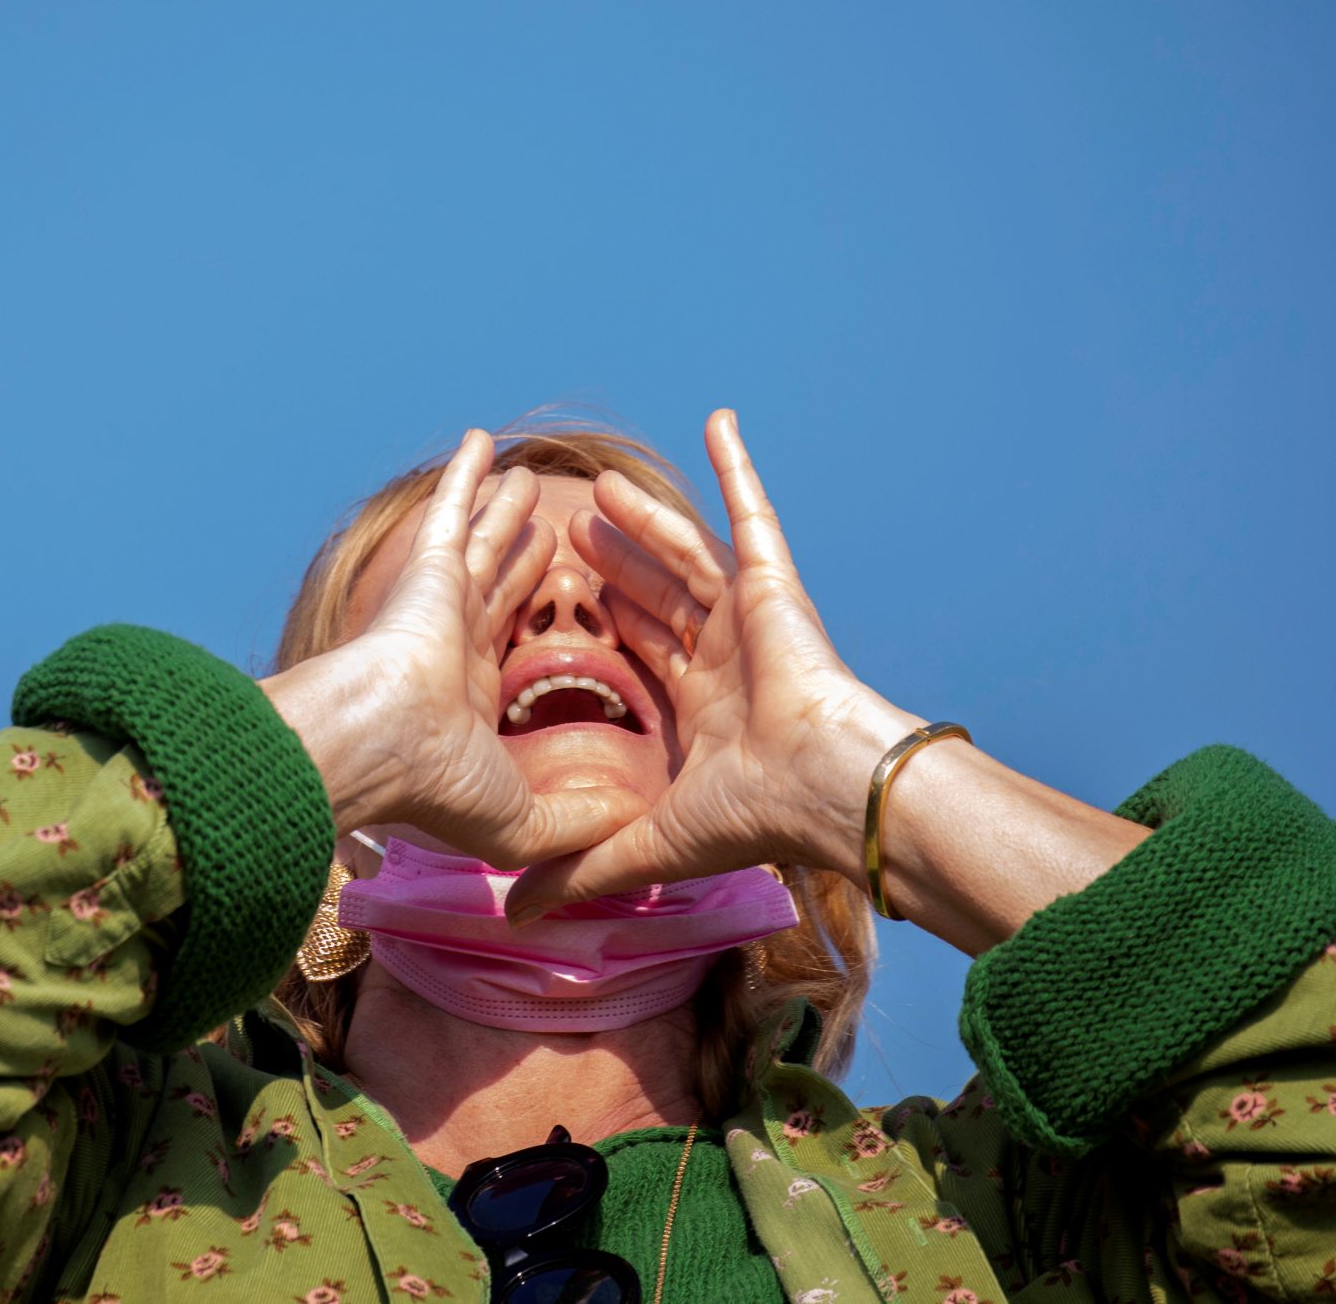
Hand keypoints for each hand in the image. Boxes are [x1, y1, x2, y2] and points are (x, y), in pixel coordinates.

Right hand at [262, 430, 645, 869]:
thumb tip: (627, 823)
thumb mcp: (522, 820)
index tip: (566, 605)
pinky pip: (452, 511)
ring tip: (528, 478)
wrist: (382, 747)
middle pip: (501, 586)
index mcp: (470, 696)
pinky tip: (482, 441)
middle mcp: (454, 643)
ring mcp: (440, 602)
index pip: (511, 649)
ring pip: (481, 543)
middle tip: (554, 527)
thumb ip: (575, 822)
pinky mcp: (429, 572)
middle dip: (525, 556)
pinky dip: (465, 476)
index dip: (538, 624)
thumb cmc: (437, 788)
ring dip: (503, 510)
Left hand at [509, 410, 921, 915]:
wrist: (822, 789)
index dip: (604, 624)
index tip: (560, 601)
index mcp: (702, 706)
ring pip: (686, 554)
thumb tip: (514, 915)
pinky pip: (751, 512)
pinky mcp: (774, 584)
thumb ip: (580, 865)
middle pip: (656, 596)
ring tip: (599, 489)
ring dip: (648, 519)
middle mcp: (724, 655)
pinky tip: (719, 420)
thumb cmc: (752, 815)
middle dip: (614, 564)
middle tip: (566, 531)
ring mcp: (750, 615)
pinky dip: (739, 467)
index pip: (641, 651)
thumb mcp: (644, 838)